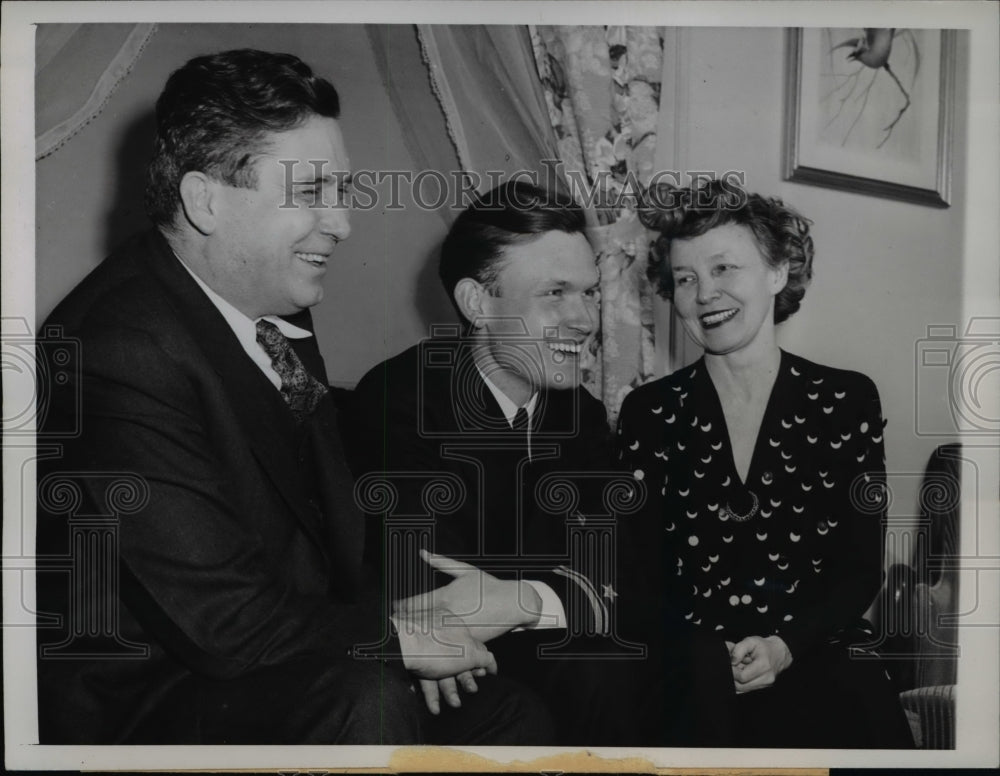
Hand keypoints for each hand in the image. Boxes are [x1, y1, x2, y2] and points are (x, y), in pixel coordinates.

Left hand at [394, 550, 541, 642]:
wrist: (513, 603)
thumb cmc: (489, 585)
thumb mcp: (466, 571)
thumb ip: (442, 563)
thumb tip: (422, 553)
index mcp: (445, 595)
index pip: (415, 604)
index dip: (400, 608)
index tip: (392, 610)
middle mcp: (448, 613)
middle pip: (418, 622)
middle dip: (404, 624)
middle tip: (389, 627)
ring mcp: (456, 629)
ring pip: (430, 636)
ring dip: (416, 638)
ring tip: (403, 640)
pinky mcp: (466, 642)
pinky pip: (447, 647)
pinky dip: (437, 648)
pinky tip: (428, 649)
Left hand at [394, 607, 497, 713]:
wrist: (400, 646)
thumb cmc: (437, 647)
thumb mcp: (469, 652)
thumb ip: (483, 656)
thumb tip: (490, 661)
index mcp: (455, 625)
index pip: (475, 644)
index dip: (483, 661)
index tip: (488, 675)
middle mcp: (439, 632)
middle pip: (457, 659)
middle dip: (464, 679)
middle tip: (470, 692)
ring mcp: (423, 644)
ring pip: (440, 670)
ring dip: (448, 690)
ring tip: (454, 705)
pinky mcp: (410, 658)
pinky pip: (423, 675)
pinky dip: (430, 692)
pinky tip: (433, 705)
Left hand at [728, 635, 791, 693]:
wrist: (779, 653)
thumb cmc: (764, 646)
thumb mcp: (750, 641)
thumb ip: (739, 649)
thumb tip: (732, 662)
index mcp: (764, 666)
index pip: (742, 676)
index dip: (732, 671)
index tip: (730, 663)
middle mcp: (766, 678)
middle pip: (741, 686)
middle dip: (733, 676)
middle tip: (734, 665)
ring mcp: (765, 684)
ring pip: (743, 689)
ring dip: (737, 679)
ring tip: (740, 667)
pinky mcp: (763, 687)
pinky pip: (747, 688)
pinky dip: (742, 682)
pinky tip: (744, 672)